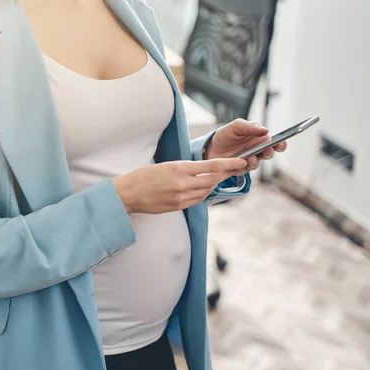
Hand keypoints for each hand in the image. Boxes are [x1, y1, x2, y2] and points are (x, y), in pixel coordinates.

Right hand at [112, 158, 246, 213]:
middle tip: (235, 169)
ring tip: (221, 178)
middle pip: (213, 179)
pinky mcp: (178, 206)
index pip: (211, 166)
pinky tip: (205, 189)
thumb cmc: (143, 176)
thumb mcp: (165, 165)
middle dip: (226, 174)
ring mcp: (181, 197)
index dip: (228, 164)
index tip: (240, 161)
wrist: (129, 194)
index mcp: (179, 168)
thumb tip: (201, 170)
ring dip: (215, 184)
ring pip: (207, 190)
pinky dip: (204, 193)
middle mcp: (183, 183)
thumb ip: (184, 168)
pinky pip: (198, 200)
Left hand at [203, 119, 286, 174]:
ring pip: (257, 163)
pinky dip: (244, 166)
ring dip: (255, 161)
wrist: (209, 147)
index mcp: (258, 139)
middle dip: (269, 152)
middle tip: (267, 150)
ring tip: (250, 157)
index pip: (274, 142)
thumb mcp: (236, 126)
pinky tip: (241, 162)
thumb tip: (265, 130)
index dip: (280, 144)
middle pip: (268, 154)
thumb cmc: (224, 135)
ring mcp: (248, 161)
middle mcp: (256, 151)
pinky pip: (244, 170)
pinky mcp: (239, 169)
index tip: (281, 144)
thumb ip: (250, 127)